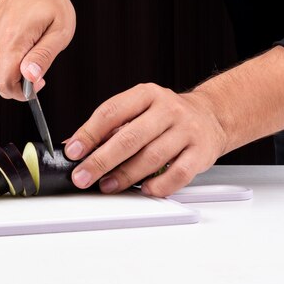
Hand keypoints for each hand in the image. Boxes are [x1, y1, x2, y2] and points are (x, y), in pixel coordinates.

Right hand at [0, 0, 75, 100]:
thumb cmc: (52, 1)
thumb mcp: (61, 30)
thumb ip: (44, 56)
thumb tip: (29, 77)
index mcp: (13, 38)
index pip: (5, 82)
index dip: (22, 93)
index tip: (38, 84)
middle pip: (0, 79)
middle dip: (20, 82)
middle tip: (40, 68)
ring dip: (14, 70)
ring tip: (33, 51)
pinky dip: (7, 60)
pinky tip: (22, 44)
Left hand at [64, 83, 227, 196]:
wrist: (210, 116)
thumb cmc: (166, 116)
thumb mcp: (138, 110)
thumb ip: (108, 127)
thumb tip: (73, 146)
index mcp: (146, 94)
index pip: (111, 112)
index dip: (88, 133)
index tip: (73, 151)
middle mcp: (168, 109)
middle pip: (129, 137)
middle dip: (101, 160)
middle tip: (83, 176)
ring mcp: (186, 130)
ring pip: (151, 157)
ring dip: (125, 175)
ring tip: (107, 185)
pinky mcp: (201, 152)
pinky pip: (177, 174)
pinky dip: (158, 185)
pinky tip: (144, 189)